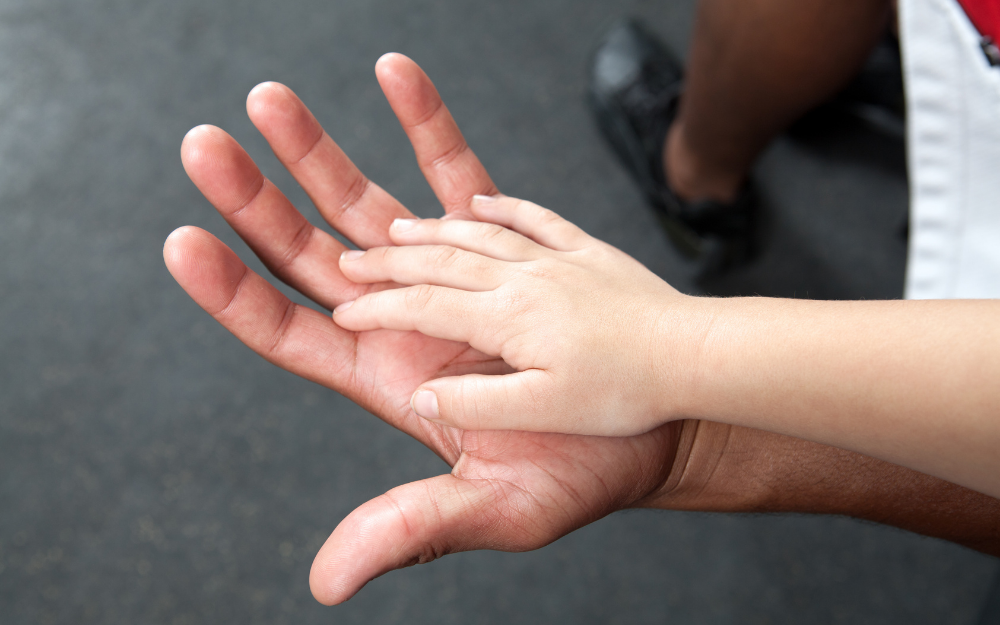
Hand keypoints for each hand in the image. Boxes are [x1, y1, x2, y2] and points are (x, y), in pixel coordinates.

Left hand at [163, 53, 682, 603]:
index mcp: (386, 379)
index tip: (185, 241)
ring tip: (269, 100)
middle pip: (308, 254)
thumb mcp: (494, 509)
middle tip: (205, 146)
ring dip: (317, 152)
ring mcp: (441, 279)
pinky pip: (451, 172)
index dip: (234, 292)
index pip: (289, 331)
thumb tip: (327, 582)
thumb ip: (409, 528)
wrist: (644, 422)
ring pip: (365, 204)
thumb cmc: (574, 476)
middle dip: (256, 201)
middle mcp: (400, 322)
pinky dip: (424, 124)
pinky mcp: (490, 244)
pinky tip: (396, 77)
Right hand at [332, 196, 713, 435]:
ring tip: (396, 228)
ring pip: (478, 235)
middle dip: (388, 262)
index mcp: (506, 318)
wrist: (696, 356)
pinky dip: (502, 208)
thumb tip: (423, 396)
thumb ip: (475, 406)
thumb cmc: (624, 394)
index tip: (345, 310)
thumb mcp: (544, 413)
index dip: (377, 308)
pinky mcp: (588, 253)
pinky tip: (481, 202)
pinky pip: (536, 219)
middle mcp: (524, 278)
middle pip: (439, 261)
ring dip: (431, 230)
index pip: (422, 306)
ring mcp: (557, 260)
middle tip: (351, 262)